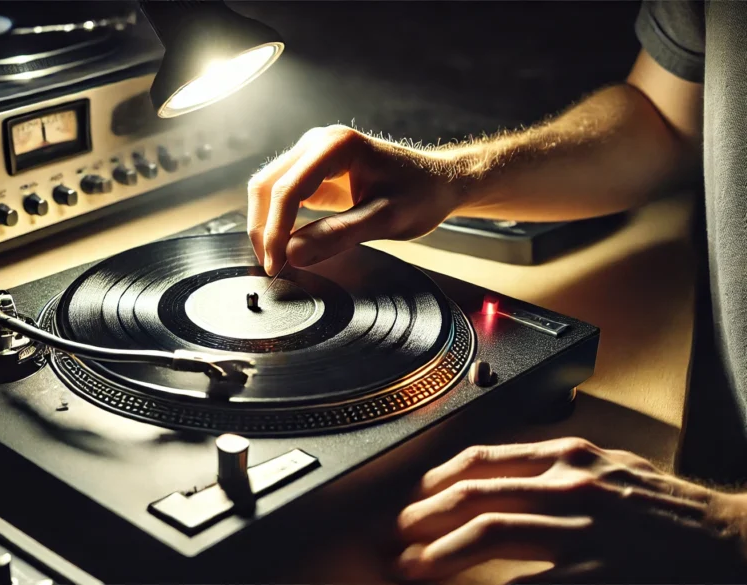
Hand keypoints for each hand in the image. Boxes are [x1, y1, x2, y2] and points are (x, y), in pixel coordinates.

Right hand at [247, 125, 464, 274]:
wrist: (438, 181)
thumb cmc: (420, 194)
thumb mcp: (385, 220)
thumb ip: (338, 235)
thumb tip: (292, 254)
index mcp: (337, 146)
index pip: (288, 190)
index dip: (275, 231)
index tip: (275, 265)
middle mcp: (318, 142)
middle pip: (267, 185)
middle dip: (263, 228)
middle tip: (272, 267)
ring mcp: (312, 154)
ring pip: (268, 189)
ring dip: (266, 225)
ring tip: (277, 259)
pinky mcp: (312, 170)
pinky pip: (282, 194)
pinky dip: (277, 221)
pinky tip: (285, 246)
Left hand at [395, 438, 746, 582]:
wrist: (730, 540)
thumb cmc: (670, 510)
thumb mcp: (612, 468)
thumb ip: (559, 465)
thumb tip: (505, 473)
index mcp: (571, 457)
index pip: (483, 458)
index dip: (438, 478)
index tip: (416, 494)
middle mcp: (569, 485)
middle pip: (473, 494)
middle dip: (423, 515)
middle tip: (396, 534)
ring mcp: (582, 530)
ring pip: (487, 533)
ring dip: (438, 553)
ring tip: (410, 568)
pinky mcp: (596, 572)